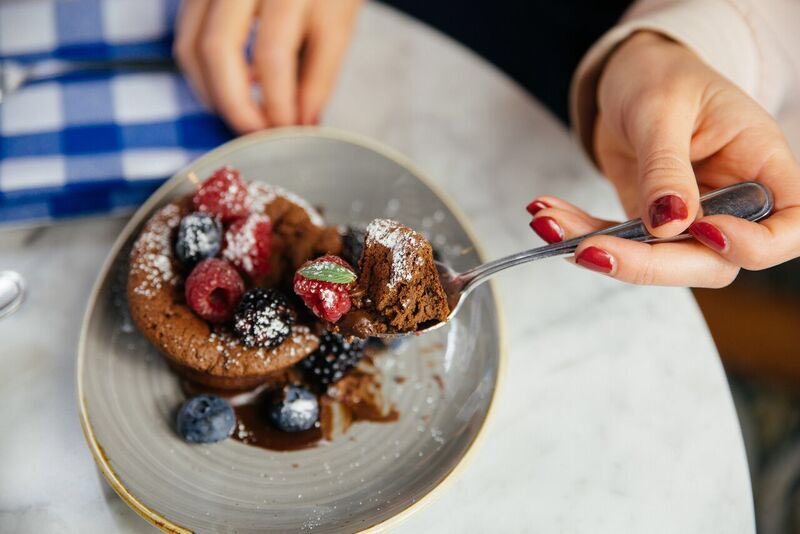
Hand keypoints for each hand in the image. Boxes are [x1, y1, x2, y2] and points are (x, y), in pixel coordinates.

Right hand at [173, 0, 361, 132]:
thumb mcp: (337, 23)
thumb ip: (319, 76)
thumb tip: (300, 125)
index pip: (273, 56)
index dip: (277, 103)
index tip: (287, 131)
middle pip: (217, 50)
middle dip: (234, 105)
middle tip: (257, 133)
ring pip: (190, 46)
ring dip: (212, 93)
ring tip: (244, 115)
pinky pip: (186, 36)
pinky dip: (204, 72)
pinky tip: (230, 87)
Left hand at [528, 31, 799, 287]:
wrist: (629, 76)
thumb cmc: (662, 76)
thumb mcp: (664, 109)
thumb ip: (667, 166)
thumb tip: (670, 226)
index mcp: (762, 164)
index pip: (790, 228)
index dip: (753, 245)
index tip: (699, 228)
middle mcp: (732, 201)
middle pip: (715, 262)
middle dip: (649, 264)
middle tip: (590, 250)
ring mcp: (691, 218)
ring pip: (659, 262)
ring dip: (600, 249)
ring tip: (547, 220)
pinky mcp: (650, 223)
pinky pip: (620, 243)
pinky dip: (581, 233)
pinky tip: (547, 214)